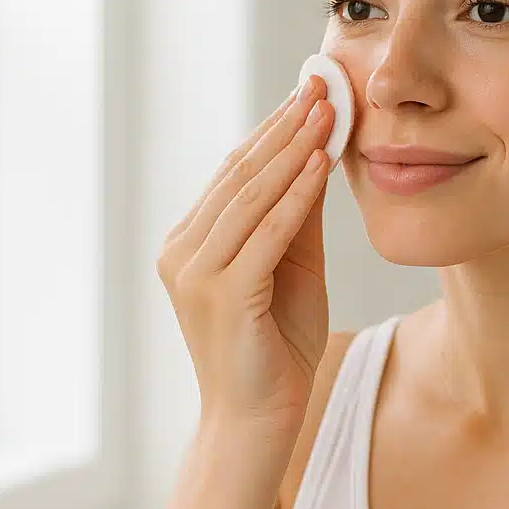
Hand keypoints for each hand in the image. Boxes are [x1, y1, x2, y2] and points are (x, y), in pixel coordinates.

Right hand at [158, 76, 336, 439]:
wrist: (259, 422)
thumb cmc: (276, 348)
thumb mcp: (290, 268)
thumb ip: (295, 218)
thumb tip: (317, 153)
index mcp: (189, 244)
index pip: (233, 173)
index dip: (272, 129)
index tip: (308, 91)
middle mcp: (182, 252)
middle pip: (239, 175)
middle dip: (284, 126)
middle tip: (320, 86)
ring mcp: (196, 274)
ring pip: (250, 196)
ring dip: (293, 149)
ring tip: (327, 112)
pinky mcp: (222, 295)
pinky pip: (266, 233)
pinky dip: (296, 195)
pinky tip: (321, 164)